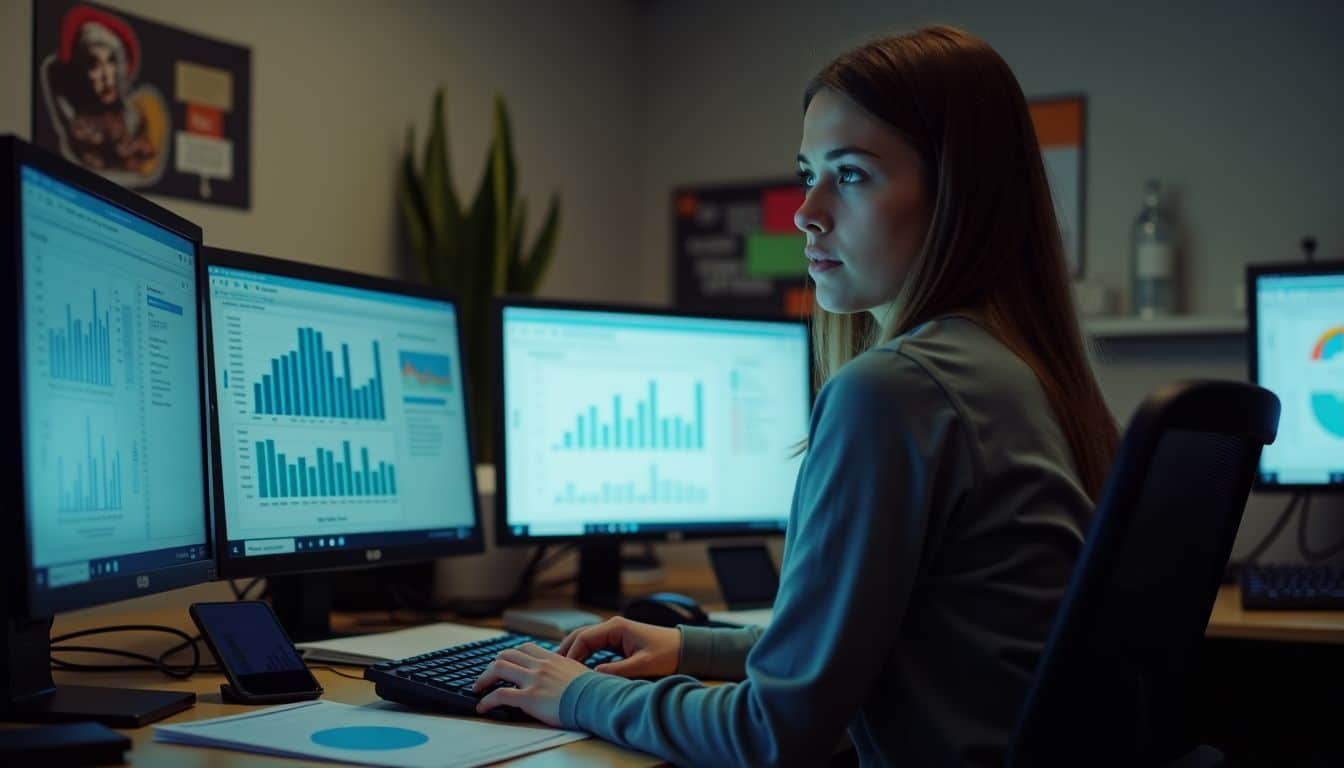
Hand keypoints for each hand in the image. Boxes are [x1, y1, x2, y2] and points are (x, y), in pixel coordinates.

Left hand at [472, 642, 590, 725]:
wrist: (597, 699)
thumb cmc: (594, 690)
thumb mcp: (581, 672)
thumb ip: (568, 670)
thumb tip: (570, 676)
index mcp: (552, 659)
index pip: (525, 648)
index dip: (511, 654)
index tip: (506, 662)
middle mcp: (540, 665)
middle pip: (507, 655)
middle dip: (493, 664)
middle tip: (487, 675)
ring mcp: (533, 680)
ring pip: (498, 668)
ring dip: (484, 678)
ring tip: (478, 688)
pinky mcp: (529, 698)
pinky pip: (499, 695)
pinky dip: (486, 700)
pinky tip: (482, 707)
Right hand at [557, 616, 680, 678]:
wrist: (685, 649)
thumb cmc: (667, 654)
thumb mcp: (642, 665)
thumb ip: (617, 670)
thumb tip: (593, 675)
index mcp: (616, 627)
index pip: (583, 638)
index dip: (571, 655)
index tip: (563, 672)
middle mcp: (612, 626)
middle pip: (579, 636)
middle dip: (565, 651)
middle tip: (551, 668)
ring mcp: (614, 632)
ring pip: (585, 641)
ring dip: (572, 652)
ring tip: (559, 669)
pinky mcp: (618, 641)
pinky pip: (594, 646)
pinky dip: (583, 654)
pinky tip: (577, 668)